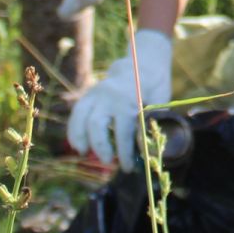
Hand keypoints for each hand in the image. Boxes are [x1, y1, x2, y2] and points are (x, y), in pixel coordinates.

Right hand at [66, 29, 172, 167]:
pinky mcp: (89, 94)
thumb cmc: (155, 88)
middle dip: (100, 147)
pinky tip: (77, 144)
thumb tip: (145, 152)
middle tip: (108, 162)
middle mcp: (109, 95)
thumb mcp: (160, 103)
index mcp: (129, 98)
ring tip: (84, 153)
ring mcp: (96, 93)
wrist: (143, 64)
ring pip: (81, 117)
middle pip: (96, 125)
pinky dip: (74, 129)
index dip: (125, 153)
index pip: (123, 131)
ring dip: (81, 138)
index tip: (128, 168)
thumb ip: (150, 124)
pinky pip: (76, 113)